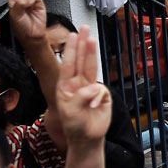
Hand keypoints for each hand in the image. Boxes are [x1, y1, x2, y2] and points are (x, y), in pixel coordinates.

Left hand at [55, 26, 110, 144]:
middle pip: (80, 60)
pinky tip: (95, 106)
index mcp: (65, 86)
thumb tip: (94, 88)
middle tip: (84, 29)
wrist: (87, 139)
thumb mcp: (71, 110)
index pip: (68, 63)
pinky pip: (102, 91)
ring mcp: (90, 89)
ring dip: (91, 53)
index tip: (73, 35)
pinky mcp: (102, 96)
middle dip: (82, 44)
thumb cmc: (74, 125)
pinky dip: (99, 97)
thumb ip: (81, 96)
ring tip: (92, 39)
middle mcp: (77, 84)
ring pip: (91, 67)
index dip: (71, 49)